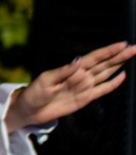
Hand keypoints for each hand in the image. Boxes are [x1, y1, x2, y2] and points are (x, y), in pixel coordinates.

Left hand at [6, 41, 135, 130]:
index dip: (108, 51)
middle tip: (135, 47)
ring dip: (119, 65)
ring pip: (106, 73)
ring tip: (131, 55)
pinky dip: (113, 83)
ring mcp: (84, 87)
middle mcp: (81, 76)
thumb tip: (78, 62)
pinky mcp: (85, 98)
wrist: (29, 110)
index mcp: (72, 69)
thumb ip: (63, 72)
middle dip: (119, 55)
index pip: (94, 58)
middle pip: (104, 63)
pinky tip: (123, 76)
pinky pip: (102, 90)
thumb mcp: (45, 81)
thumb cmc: (34, 93)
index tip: (122, 44)